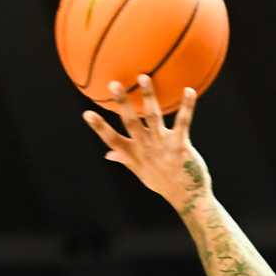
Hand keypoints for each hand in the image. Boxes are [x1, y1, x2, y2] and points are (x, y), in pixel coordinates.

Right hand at [82, 75, 206, 214]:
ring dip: (149, 96)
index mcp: (133, 154)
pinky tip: (189, 90)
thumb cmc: (162, 183)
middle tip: (114, 84)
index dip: (99, 127)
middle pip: (131, 122)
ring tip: (144, 77)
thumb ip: (125, 159)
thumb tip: (108, 154)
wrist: (187, 198)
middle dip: (122, 103)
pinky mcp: (180, 145)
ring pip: (154, 117)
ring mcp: (163, 146)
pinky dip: (187, 106)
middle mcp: (146, 147)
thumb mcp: (141, 172)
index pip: (112, 139)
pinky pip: (183, 122)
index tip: (86, 113)